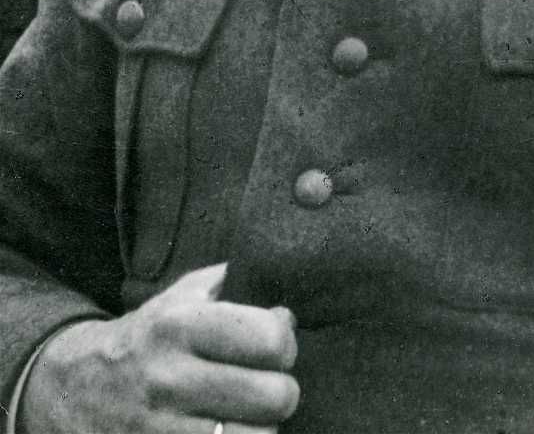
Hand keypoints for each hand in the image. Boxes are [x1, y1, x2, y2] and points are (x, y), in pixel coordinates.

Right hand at [20, 263, 298, 432]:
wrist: (73, 388)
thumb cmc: (147, 336)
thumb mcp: (180, 296)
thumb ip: (233, 285)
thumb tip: (288, 310)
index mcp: (181, 325)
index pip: (270, 339)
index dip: (285, 344)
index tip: (274, 349)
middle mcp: (170, 378)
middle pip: (275, 397)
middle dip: (281, 392)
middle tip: (268, 386)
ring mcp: (160, 429)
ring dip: (262, 429)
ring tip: (248, 415)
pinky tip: (228, 432)